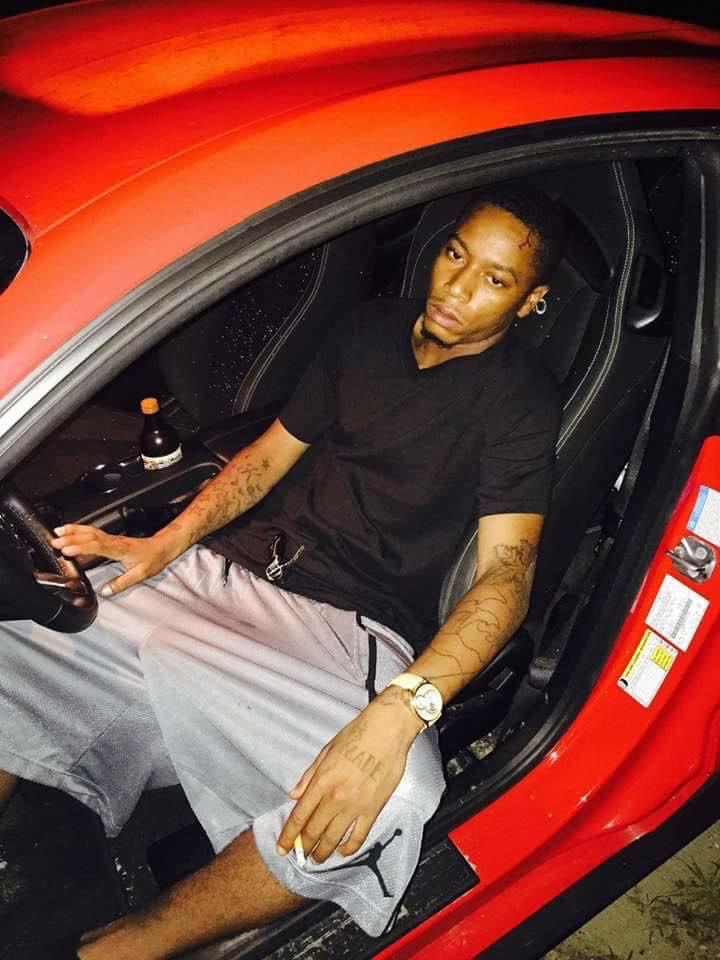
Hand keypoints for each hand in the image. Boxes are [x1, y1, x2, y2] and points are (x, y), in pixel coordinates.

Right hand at [50, 524, 183, 595]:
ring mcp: (111, 538)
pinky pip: (92, 531)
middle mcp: (113, 541)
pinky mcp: (111, 538)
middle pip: (89, 536)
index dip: (81, 547)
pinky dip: (80, 530)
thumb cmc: (153, 558)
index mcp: (119, 549)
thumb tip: (105, 591)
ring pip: (89, 531)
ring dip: (73, 530)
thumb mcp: (141, 574)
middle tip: (55, 541)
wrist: (163, 546)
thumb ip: (122, 583)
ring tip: (58, 532)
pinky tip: (72, 531)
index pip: (97, 546)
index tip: (67, 550)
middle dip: (71, 538)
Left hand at [277, 689, 423, 863]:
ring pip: (334, 838)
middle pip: (314, 831)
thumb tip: (294, 795)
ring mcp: (355, 805)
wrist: (387, 730)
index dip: (288, 835)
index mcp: (321, 781)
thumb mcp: (327, 750)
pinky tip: (343, 851)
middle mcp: (335, 797)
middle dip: (304, 847)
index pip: (299, 816)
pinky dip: (349, 848)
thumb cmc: (357, 735)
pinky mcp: (373, 809)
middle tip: (300, 856)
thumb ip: (309, 775)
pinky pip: (359, 836)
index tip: (282, 848)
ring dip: (323, 852)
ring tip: (318, 858)